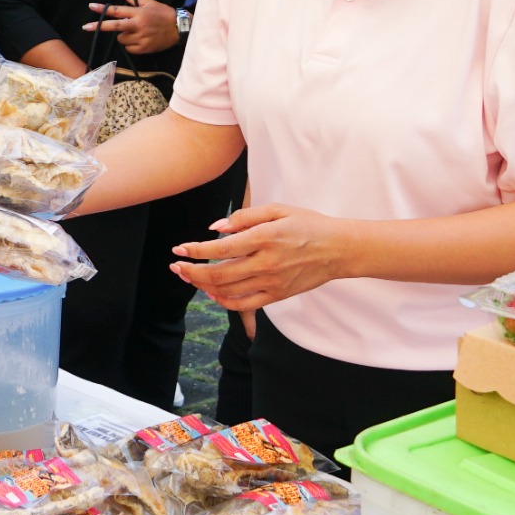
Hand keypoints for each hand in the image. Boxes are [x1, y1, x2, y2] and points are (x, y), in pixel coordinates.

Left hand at [86, 0, 180, 54]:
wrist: (179, 29)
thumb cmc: (163, 14)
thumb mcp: (149, 3)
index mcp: (139, 13)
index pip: (117, 10)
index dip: (103, 9)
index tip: (91, 6)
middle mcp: (138, 26)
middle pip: (115, 26)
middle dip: (99, 26)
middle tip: (86, 27)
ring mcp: (141, 38)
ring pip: (121, 39)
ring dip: (123, 35)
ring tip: (135, 31)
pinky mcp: (144, 49)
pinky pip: (129, 48)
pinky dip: (130, 44)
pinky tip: (140, 39)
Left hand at [170, 203, 354, 308]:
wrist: (339, 249)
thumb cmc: (308, 224)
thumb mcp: (278, 210)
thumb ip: (245, 217)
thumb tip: (215, 228)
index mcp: (265, 238)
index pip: (221, 249)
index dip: (195, 251)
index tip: (179, 249)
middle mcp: (266, 263)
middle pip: (218, 274)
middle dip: (191, 271)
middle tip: (176, 266)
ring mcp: (272, 282)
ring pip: (227, 291)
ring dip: (202, 285)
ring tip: (188, 276)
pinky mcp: (277, 295)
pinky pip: (244, 304)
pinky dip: (223, 301)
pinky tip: (212, 292)